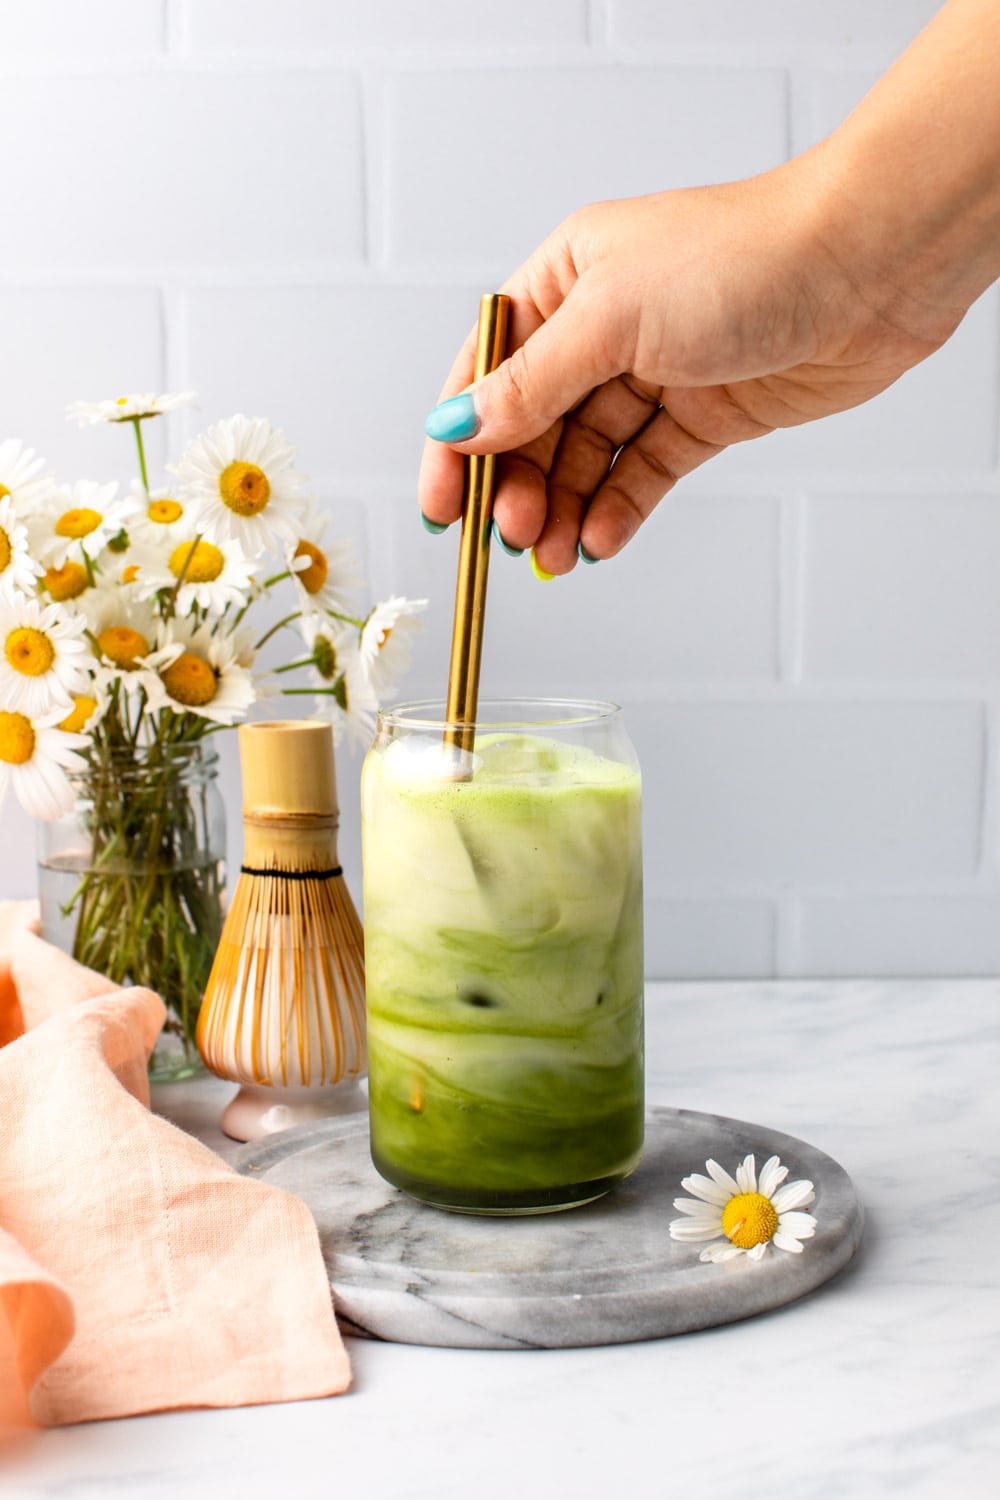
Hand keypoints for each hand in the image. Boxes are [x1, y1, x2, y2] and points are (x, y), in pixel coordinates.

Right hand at [418, 164, 957, 575]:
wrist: (866, 269)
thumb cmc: (743, 258)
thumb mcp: (610, 317)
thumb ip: (531, 384)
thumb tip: (458, 428)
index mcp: (566, 279)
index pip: (488, 371)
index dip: (459, 441)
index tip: (441, 505)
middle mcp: (604, 327)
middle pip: (536, 425)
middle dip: (519, 487)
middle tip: (512, 537)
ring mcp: (656, 374)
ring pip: (589, 458)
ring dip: (566, 510)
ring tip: (555, 555)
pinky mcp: (704, 416)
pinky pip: (644, 473)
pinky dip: (619, 510)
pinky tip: (601, 542)